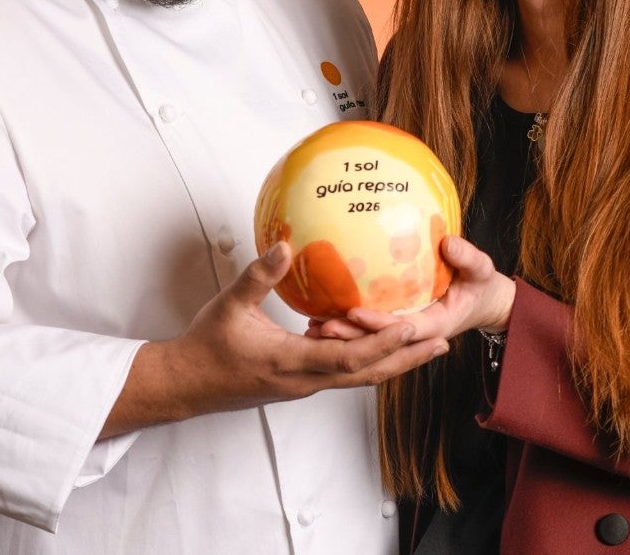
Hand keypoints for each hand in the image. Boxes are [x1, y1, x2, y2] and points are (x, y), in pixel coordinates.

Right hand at [101, 241, 448, 435]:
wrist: (187, 384)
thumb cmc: (205, 346)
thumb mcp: (229, 305)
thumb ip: (258, 275)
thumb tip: (284, 244)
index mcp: (292, 363)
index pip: (349, 358)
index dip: (384, 345)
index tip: (414, 328)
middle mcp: (305, 380)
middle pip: (368, 374)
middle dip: (407, 359)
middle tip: (442, 342)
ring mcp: (304, 384)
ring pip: (359, 376)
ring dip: (393, 361)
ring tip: (424, 343)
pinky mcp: (299, 381)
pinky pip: (343, 370)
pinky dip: (368, 358)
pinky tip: (379, 340)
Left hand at [312, 237, 515, 344]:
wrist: (485, 302)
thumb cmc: (481, 286)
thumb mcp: (482, 269)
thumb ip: (468, 258)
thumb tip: (449, 243)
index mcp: (436, 325)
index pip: (402, 330)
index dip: (378, 324)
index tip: (354, 312)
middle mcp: (416, 334)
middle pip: (379, 343)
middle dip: (350, 338)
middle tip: (320, 325)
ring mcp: (404, 335)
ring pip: (370, 343)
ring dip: (344, 337)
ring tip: (312, 326)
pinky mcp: (397, 328)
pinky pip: (370, 333)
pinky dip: (349, 328)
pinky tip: (322, 317)